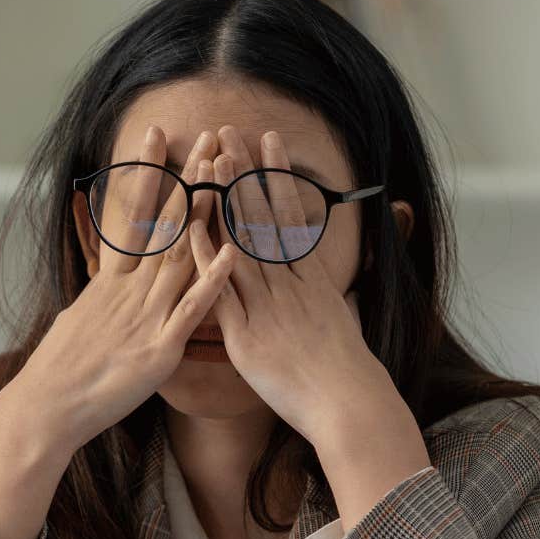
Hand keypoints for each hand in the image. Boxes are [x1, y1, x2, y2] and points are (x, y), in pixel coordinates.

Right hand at [1, 125, 236, 455]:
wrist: (46, 408)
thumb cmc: (61, 371)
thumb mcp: (79, 319)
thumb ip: (102, 297)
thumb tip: (106, 283)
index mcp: (111, 282)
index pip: (133, 214)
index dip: (148, 173)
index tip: (158, 134)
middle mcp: (129, 291)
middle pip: (166, 224)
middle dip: (189, 178)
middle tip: (207, 136)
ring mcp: (145, 317)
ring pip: (182, 255)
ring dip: (206, 213)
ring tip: (225, 174)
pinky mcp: (158, 350)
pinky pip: (191, 311)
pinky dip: (211, 281)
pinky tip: (231, 252)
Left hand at [193, 126, 430, 527]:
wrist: (348, 405)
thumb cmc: (346, 373)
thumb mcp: (341, 323)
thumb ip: (326, 298)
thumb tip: (326, 284)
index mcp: (311, 280)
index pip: (290, 216)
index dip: (276, 178)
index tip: (267, 144)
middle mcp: (289, 285)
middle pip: (263, 218)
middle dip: (245, 173)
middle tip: (230, 133)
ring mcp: (267, 306)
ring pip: (242, 242)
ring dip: (225, 200)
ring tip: (211, 160)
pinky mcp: (247, 334)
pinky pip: (221, 290)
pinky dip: (206, 258)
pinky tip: (191, 228)